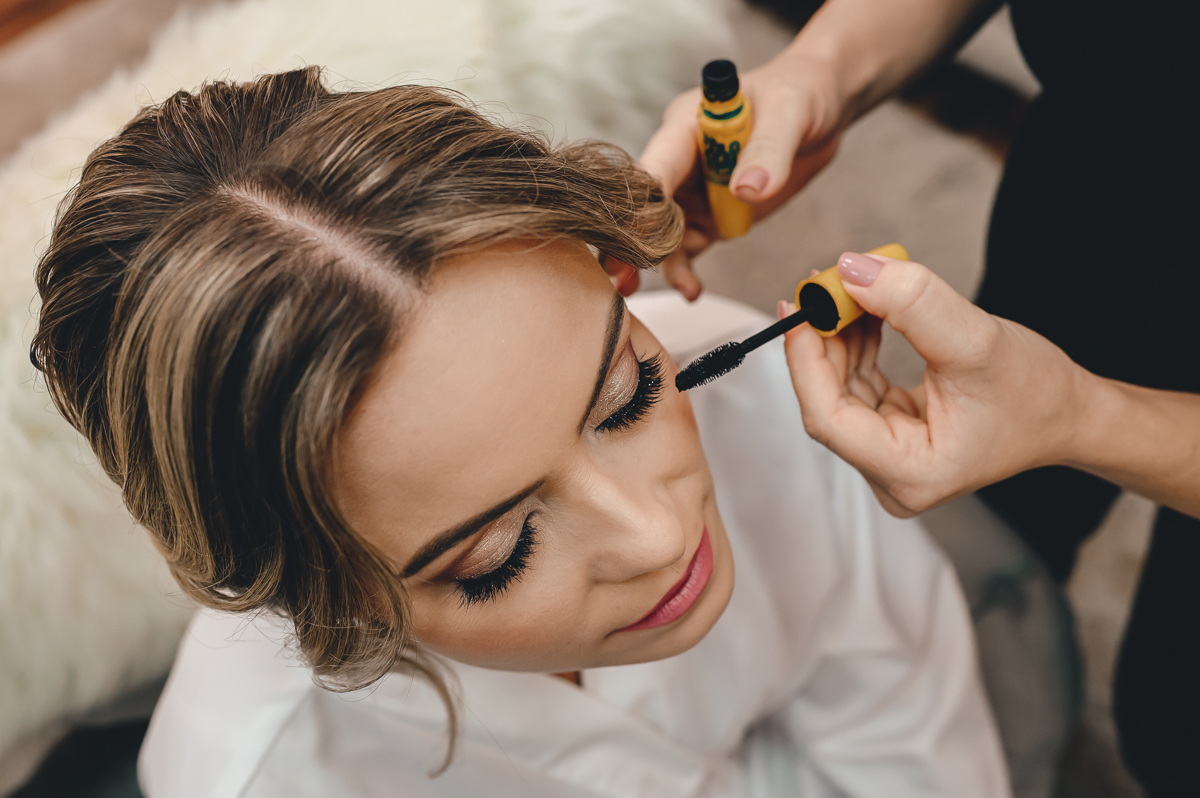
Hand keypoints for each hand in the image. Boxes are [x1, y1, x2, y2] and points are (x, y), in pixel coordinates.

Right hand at [606, 50, 843, 299]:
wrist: (820, 107)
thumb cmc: (800, 92)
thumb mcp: (790, 111)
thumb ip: (769, 149)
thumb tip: (747, 191)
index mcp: (686, 125)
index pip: (657, 164)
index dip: (644, 198)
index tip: (637, 231)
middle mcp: (680, 161)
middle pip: (644, 205)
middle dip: (633, 240)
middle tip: (621, 275)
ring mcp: (692, 192)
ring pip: (662, 234)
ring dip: (661, 264)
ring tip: (677, 289)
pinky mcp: (710, 217)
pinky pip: (689, 248)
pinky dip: (685, 271)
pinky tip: (691, 292)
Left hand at [782, 253, 1091, 516]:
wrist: (1071, 411)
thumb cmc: (1037, 392)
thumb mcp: (975, 340)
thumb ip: (913, 304)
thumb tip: (850, 269)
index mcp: (908, 474)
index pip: (827, 418)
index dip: (806, 360)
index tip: (801, 307)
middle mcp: (891, 474)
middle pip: (828, 400)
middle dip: (823, 338)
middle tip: (822, 283)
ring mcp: (889, 455)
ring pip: (840, 387)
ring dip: (839, 335)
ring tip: (848, 288)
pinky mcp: (892, 431)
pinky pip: (858, 384)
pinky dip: (857, 344)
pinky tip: (863, 310)